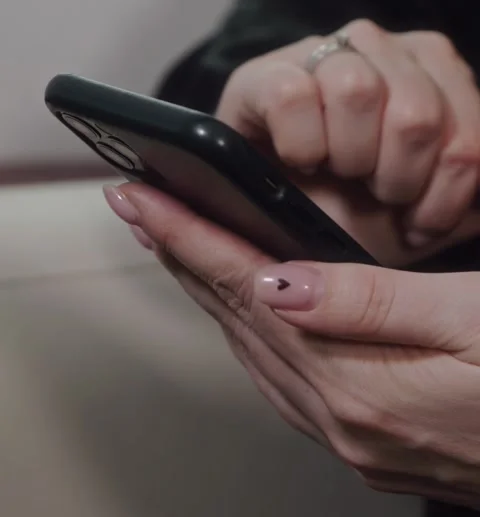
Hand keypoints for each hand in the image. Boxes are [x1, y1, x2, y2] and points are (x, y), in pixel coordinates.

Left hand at [105, 182, 479, 509]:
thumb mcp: (472, 321)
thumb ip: (369, 304)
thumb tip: (278, 281)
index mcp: (357, 382)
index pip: (246, 290)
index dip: (189, 237)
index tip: (140, 197)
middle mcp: (339, 416)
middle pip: (235, 318)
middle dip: (180, 254)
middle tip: (137, 206)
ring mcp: (349, 434)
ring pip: (249, 347)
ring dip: (207, 288)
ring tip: (176, 241)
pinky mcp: (365, 438)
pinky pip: (278, 375)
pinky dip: (245, 329)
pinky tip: (242, 306)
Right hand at [217, 21, 479, 255]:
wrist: (278, 214)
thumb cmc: (358, 206)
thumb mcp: (428, 207)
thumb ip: (471, 187)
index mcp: (436, 67)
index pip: (469, 137)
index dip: (446, 195)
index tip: (418, 219)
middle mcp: (384, 45)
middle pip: (417, 115)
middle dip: (398, 179)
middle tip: (375, 194)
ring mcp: (323, 50)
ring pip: (357, 91)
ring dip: (349, 157)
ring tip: (338, 172)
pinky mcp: (265, 70)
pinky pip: (294, 97)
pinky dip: (300, 146)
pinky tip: (300, 160)